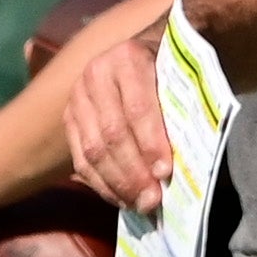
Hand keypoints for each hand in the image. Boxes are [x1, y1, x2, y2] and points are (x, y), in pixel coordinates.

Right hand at [64, 34, 170, 213]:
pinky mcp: (69, 118)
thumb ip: (181, 106)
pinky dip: (101, 184)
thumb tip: (187, 156)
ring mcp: (78, 97)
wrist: (142, 50)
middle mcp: (96, 74)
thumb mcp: (181, 73)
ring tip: (140, 205)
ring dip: (117, 184)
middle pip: (112, 134)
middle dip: (133, 172)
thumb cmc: (171, 66)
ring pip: (92, 150)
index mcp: (128, 58)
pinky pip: (80, 158)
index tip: (166, 172)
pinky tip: (121, 199)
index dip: (151, 143)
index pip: (139, 108)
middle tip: (153, 200)